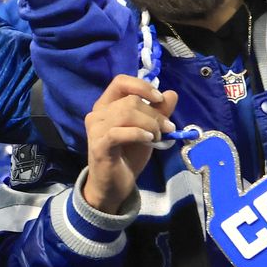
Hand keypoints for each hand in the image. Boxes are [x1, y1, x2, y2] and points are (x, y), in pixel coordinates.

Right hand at [82, 75, 177, 213]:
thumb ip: (159, 112)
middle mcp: (97, 114)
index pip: (120, 82)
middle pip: (130, 101)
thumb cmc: (128, 155)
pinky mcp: (99, 146)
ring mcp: (95, 129)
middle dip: (155, 114)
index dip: (141, 86)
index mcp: (106, 105)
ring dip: (149, 125)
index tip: (158, 99)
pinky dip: (138, 134)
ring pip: (126, 114)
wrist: (114, 184)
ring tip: (157, 138)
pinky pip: (119, 132)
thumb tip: (171, 94)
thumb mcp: (148, 130)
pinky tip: (148, 141)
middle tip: (167, 129)